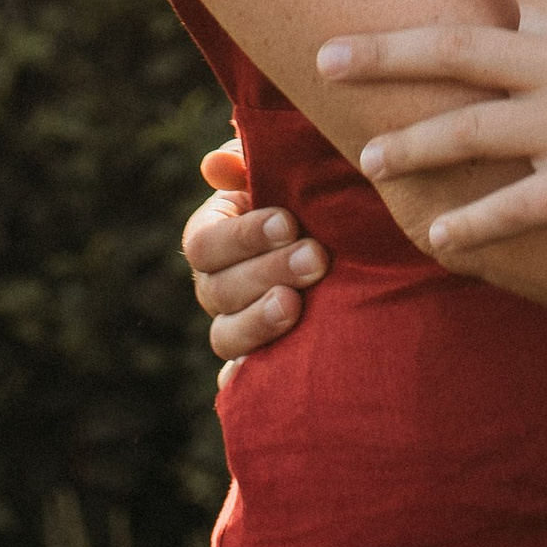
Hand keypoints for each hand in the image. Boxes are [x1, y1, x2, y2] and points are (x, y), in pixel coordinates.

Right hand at [183, 139, 326, 367]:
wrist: (341, 242)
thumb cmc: (304, 194)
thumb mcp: (280, 171)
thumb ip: (248, 164)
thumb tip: (216, 166)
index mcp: (210, 238)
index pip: (205, 244)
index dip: (243, 236)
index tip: (288, 222)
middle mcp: (214, 286)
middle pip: (218, 290)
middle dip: (267, 272)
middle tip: (316, 258)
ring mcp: (234, 326)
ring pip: (226, 336)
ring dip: (260, 320)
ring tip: (296, 305)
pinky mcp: (259, 360)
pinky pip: (243, 381)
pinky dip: (249, 383)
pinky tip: (274, 379)